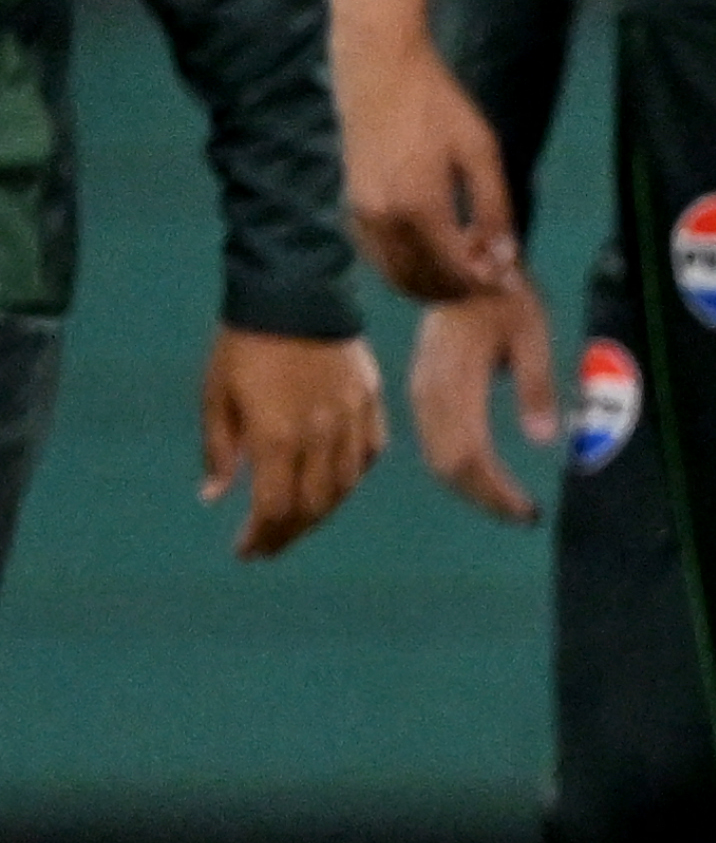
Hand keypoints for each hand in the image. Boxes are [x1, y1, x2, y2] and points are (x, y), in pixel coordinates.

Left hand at [203, 325, 386, 558]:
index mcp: (277, 437)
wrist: (294, 292)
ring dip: (320, 513)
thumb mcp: (216, 397)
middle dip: (288, 534)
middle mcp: (320, 436)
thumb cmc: (243, 344)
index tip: (245, 551)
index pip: (276, 509)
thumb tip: (216, 497)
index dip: (262, 538)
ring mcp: (352, 419)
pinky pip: (369, 454)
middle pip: (313, 507)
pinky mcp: (372, 401)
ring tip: (298, 522)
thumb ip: (220, 452)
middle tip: (268, 546)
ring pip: (345, 487)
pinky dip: (352, 478)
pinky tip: (334, 485)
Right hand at [340, 39, 523, 303]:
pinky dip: (404, 268)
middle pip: (422, 281)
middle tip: (488, 277)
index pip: (454, 270)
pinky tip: (432, 254)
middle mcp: (383, 219)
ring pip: (396, 275)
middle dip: (458, 288)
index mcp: (419, 206)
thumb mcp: (481, 152)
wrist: (379, 74)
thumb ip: (494, 208)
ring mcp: (361, 215)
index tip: (506, 279)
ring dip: (431, 283)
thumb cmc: (438, 106)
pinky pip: (377, 257)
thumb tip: (504, 256)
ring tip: (465, 267)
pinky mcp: (350, 208)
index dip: (483, 282)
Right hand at [414, 270, 560, 522]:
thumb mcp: (533, 334)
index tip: (529, 511)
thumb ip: (536, 386)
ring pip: (437, 459)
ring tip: (509, 503)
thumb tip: (544, 441)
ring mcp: (421, 394)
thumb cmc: (505, 296)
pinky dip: (458, 468)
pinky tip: (485, 475)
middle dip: (486, 498)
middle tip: (525, 514)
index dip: (496, 491)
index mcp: (457, 384)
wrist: (461, 266)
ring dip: (471, 487)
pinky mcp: (422, 391)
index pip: (470, 456)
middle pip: (450, 466)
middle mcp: (430, 395)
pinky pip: (434, 443)